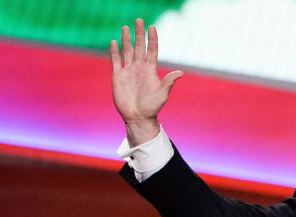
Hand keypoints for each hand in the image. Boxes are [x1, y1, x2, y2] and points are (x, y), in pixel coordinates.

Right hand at [110, 19, 183, 144]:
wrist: (138, 117)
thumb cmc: (152, 107)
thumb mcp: (162, 94)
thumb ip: (169, 82)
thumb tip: (180, 73)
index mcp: (150, 70)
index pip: (152, 50)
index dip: (152, 39)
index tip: (152, 27)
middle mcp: (139, 67)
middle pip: (139, 47)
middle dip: (139, 34)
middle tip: (138, 20)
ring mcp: (128, 71)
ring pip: (127, 51)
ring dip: (126, 39)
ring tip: (125, 27)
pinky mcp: (118, 76)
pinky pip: (116, 61)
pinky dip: (114, 52)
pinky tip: (114, 42)